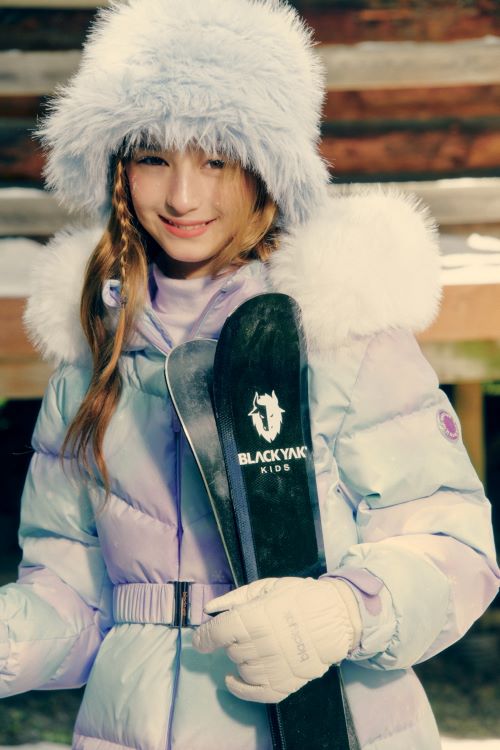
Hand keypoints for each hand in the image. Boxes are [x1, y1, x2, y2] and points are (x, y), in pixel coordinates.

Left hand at [192, 577, 360, 702]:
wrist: (335, 616)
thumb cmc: (299, 597)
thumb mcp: (265, 588)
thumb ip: (234, 599)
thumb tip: (209, 610)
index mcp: (256, 618)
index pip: (218, 633)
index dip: (204, 637)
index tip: (200, 638)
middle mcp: (263, 645)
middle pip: (231, 650)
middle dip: (232, 641)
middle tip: (247, 631)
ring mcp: (275, 667)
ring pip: (242, 669)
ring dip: (242, 658)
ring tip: (255, 646)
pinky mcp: (286, 683)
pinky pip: (256, 693)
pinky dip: (241, 689)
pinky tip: (234, 680)